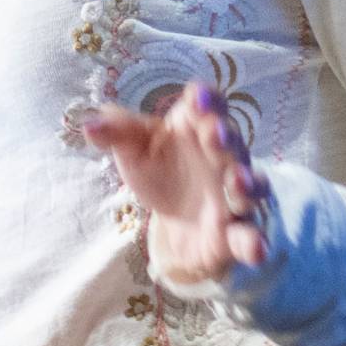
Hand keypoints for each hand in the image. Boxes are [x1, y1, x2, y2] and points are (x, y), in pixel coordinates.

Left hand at [82, 84, 273, 285]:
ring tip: (238, 183)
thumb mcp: (135, 152)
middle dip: (224, 138)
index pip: (207, 105)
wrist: (177, 225)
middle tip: (213, 135)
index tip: (197, 98)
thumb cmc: (162, 173)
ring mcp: (233, 196)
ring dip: (247, 183)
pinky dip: (253, 241)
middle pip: (231, 143)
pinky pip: (249, 236)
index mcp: (196, 127)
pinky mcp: (235, 233)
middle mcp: (223, 158)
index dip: (205, 99)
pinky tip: (256, 247)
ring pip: (250, 186)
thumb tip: (89, 124)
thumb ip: (117, 134)